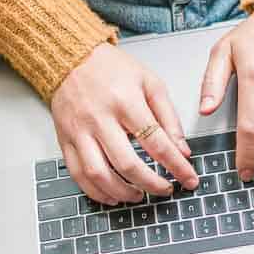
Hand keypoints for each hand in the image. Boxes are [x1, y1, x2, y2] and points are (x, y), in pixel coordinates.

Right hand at [52, 43, 198, 204]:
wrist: (70, 57)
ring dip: (122, 192)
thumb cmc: (111, 68)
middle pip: (127, 163)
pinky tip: (112, 195)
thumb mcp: (149, 82)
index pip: (156, 142)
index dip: (176, 166)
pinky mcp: (65, 140)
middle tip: (166, 190)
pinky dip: (95, 191)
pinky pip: (78, 174)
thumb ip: (168, 117)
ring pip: (99, 174)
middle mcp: (100, 118)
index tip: (189, 179)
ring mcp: (79, 131)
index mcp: (125, 101)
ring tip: (139, 196)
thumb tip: (182, 151)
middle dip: (151, 184)